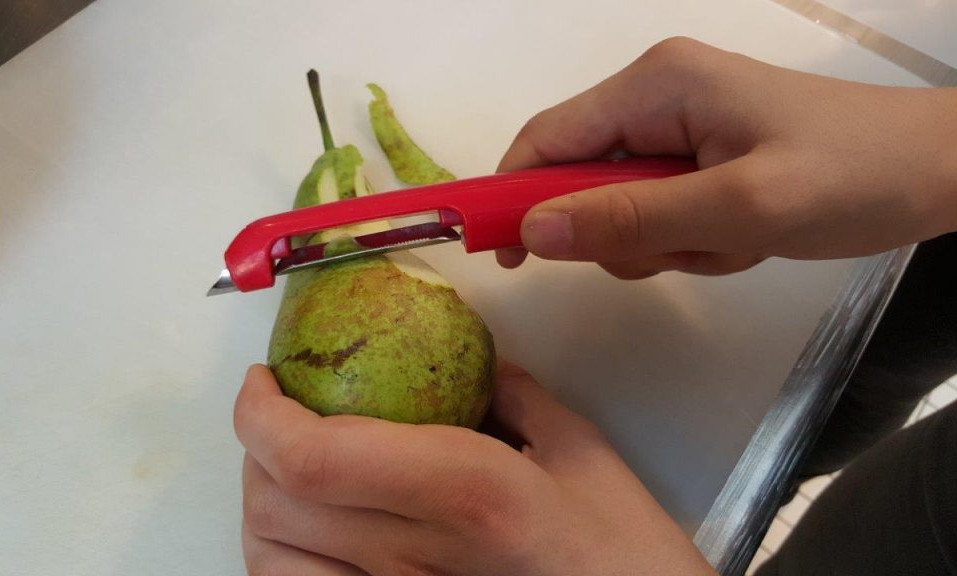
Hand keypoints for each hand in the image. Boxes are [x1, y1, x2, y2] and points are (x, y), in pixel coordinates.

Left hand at [235, 362, 715, 574]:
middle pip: (274, 503)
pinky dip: (280, 559)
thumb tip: (463, 356)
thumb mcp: (580, 453)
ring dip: (260, 504)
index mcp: (464, 491)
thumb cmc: (622, 553)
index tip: (264, 378)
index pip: (313, 456)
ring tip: (286, 473)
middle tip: (284, 413)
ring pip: (269, 560)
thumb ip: (513, 392)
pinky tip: (307, 536)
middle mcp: (413, 557)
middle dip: (255, 445)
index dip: (259, 414)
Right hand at [497, 37, 956, 278]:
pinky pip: (660, 214)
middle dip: (623, 231)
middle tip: (685, 249)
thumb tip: (530, 233)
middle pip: (581, 181)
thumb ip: (631, 219)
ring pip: (621, 208)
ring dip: (665, 243)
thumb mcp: (739, 208)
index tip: (506, 260)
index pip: (546, 140)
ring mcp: (680, 129)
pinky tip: (741, 238)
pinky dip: (691, 241)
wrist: (937, 172)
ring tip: (731, 241)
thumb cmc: (849, 177)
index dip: (513, 197)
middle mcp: (656, 98)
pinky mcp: (702, 157)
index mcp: (655, 86)